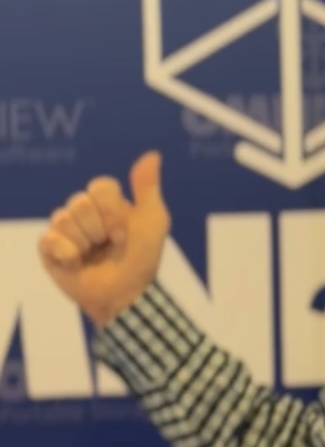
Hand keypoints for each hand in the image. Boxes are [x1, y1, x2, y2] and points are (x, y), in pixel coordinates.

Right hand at [38, 151, 171, 327]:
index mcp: (107, 201)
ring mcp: (65, 229)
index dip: (112, 211)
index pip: (100, 186)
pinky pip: (49, 238)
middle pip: (80, 202)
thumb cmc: (142, 257)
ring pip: (63, 218)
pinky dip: (68, 254)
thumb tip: (152, 153)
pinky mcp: (49, 248)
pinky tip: (77, 263)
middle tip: (109, 245)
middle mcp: (83, 211)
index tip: (124, 232)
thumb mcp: (153, 220)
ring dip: (85, 243)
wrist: (125, 293)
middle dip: (100, 229)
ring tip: (94, 254)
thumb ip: (147, 187)